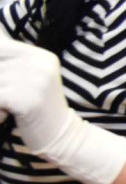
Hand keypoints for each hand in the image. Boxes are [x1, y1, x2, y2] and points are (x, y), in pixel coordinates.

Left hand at [0, 36, 125, 183]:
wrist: (62, 136)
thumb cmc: (38, 109)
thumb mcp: (31, 79)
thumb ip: (11, 65)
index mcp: (42, 56)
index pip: (2, 46)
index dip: (0, 64)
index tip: (6, 84)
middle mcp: (41, 64)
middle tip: (10, 98)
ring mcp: (37, 81)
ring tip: (9, 107)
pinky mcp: (29, 100)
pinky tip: (6, 115)